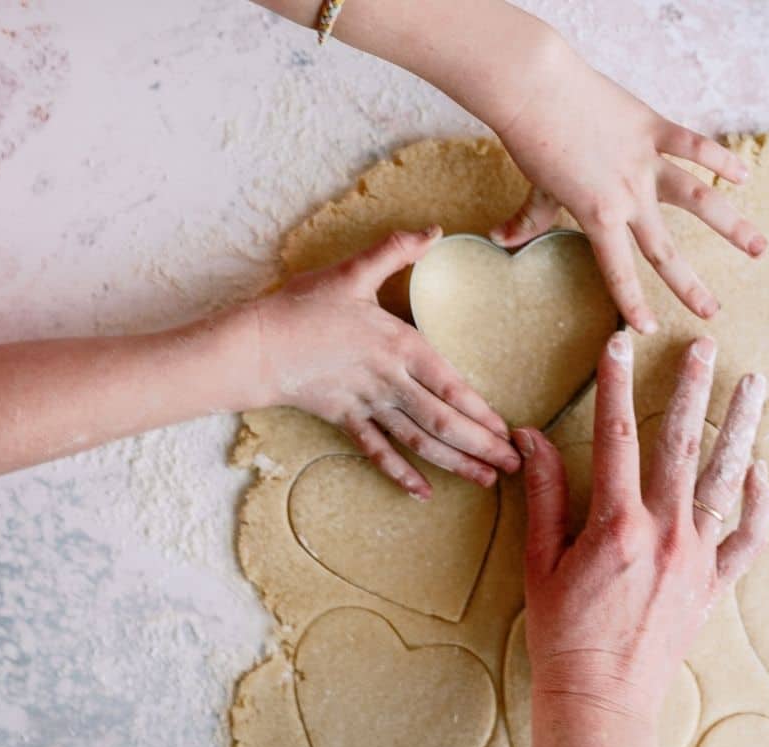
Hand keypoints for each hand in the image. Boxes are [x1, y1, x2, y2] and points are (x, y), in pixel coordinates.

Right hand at [250, 227, 520, 497]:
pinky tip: (422, 492)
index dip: (481, 411)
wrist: (255, 344)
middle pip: (443, 421)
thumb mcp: (352, 272)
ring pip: (418, 441)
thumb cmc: (302, 306)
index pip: (451, 384)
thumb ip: (395, 251)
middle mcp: (389, 380)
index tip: (506, 429)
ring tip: (485, 480)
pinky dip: (400, 473)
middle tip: (513, 465)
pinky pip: (377, 451)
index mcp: (399, 344)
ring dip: (454, 463)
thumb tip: (434, 231)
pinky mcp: (344, 418)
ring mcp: (367, 404)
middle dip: (481, 445)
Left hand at [488, 38, 766, 333]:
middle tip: (712, 312)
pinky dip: (720, 158)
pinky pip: (694, 145)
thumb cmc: (533, 143)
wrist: (537, 92)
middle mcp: (628, 196)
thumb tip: (499, 239)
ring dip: (730, 226)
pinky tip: (744, 176)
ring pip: (698, 199)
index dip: (633, 302)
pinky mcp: (654, 128)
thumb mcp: (535, 190)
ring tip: (759, 248)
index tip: (649, 328)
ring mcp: (645, 162)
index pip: (618, 270)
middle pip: (664, 249)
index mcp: (597, 217)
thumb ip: (529, 220)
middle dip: (688, 285)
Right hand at [514, 331, 768, 746]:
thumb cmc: (563, 635)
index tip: (618, 345)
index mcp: (616, 524)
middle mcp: (665, 533)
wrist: (602, 701)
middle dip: (690, 389)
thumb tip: (529, 439)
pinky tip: (761, 470)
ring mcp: (696, 558)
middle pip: (681, 445)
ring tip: (754, 385)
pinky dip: (759, 503)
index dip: (614, 386)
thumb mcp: (540, 562)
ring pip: (724, 480)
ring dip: (740, 428)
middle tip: (702, 347)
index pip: (616, 437)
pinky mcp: (712, 584)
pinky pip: (747, 538)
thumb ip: (543, 494)